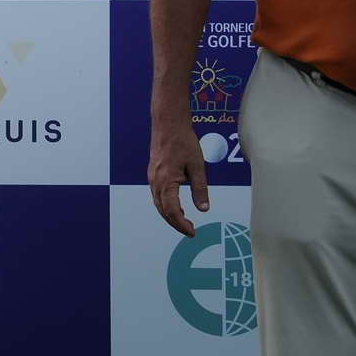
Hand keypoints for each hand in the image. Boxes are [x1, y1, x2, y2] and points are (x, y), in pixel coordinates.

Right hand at [148, 121, 209, 236]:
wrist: (168, 123)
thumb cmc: (183, 141)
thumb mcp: (197, 166)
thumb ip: (200, 189)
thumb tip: (204, 209)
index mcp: (167, 181)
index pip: (173, 211)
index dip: (182, 225)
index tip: (192, 232)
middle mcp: (155, 181)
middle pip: (163, 210)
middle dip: (175, 223)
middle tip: (190, 230)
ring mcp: (152, 177)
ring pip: (158, 203)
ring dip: (170, 215)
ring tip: (184, 221)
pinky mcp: (153, 172)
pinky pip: (157, 194)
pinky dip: (165, 204)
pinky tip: (175, 204)